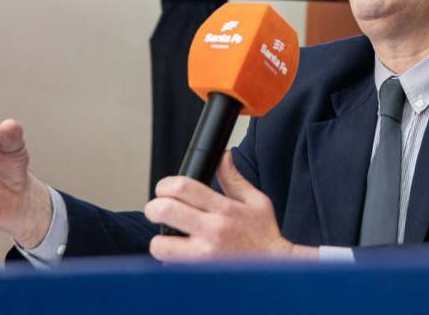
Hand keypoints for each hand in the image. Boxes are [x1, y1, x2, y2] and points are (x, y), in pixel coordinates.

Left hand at [145, 151, 316, 261]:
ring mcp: (204, 255)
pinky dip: (171, 258)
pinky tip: (181, 253)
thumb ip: (234, 178)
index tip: (166, 189)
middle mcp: (213, 231)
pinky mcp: (199, 272)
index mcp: (225, 208)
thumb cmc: (263, 233)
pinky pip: (170, 265)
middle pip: (164, 210)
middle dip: (154, 207)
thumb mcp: (255, 200)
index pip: (183, 187)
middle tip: (159, 210)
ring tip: (170, 235)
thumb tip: (223, 156)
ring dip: (160, 238)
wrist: (274, 266)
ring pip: (160, 244)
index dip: (166, 185)